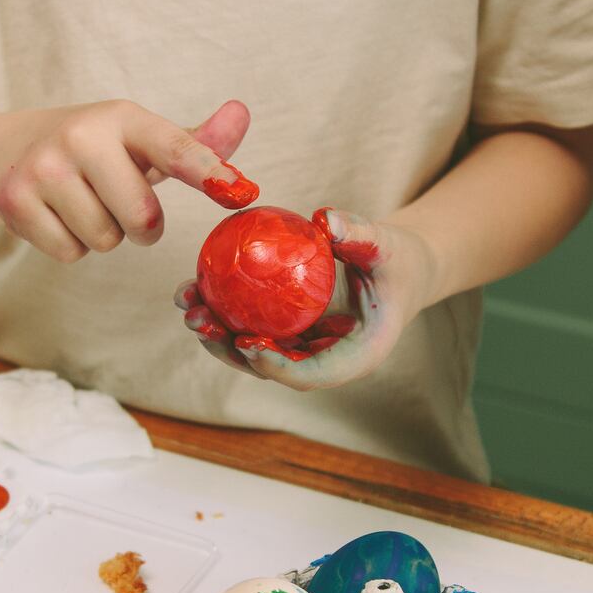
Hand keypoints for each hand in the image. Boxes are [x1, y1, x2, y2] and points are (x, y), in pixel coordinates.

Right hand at [0, 99, 252, 261]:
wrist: (13, 148)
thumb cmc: (98, 150)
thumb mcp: (143, 140)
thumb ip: (195, 141)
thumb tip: (241, 113)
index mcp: (122, 118)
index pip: (174, 147)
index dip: (208, 170)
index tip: (235, 190)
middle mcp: (80, 136)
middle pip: (141, 216)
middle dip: (143, 225)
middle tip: (123, 204)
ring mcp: (43, 168)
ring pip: (105, 239)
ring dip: (104, 233)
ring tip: (85, 203)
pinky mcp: (15, 201)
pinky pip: (70, 252)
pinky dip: (71, 244)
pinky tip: (59, 215)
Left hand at [176, 208, 434, 390]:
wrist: (404, 269)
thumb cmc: (399, 260)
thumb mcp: (387, 245)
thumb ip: (359, 234)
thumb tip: (325, 218)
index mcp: (357, 354)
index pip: (313, 374)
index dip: (278, 367)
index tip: (247, 345)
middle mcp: (327, 359)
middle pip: (274, 369)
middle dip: (232, 351)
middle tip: (200, 322)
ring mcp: (308, 349)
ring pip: (257, 353)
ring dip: (218, 335)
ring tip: (189, 306)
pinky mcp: (293, 333)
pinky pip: (257, 329)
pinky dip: (227, 314)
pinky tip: (199, 289)